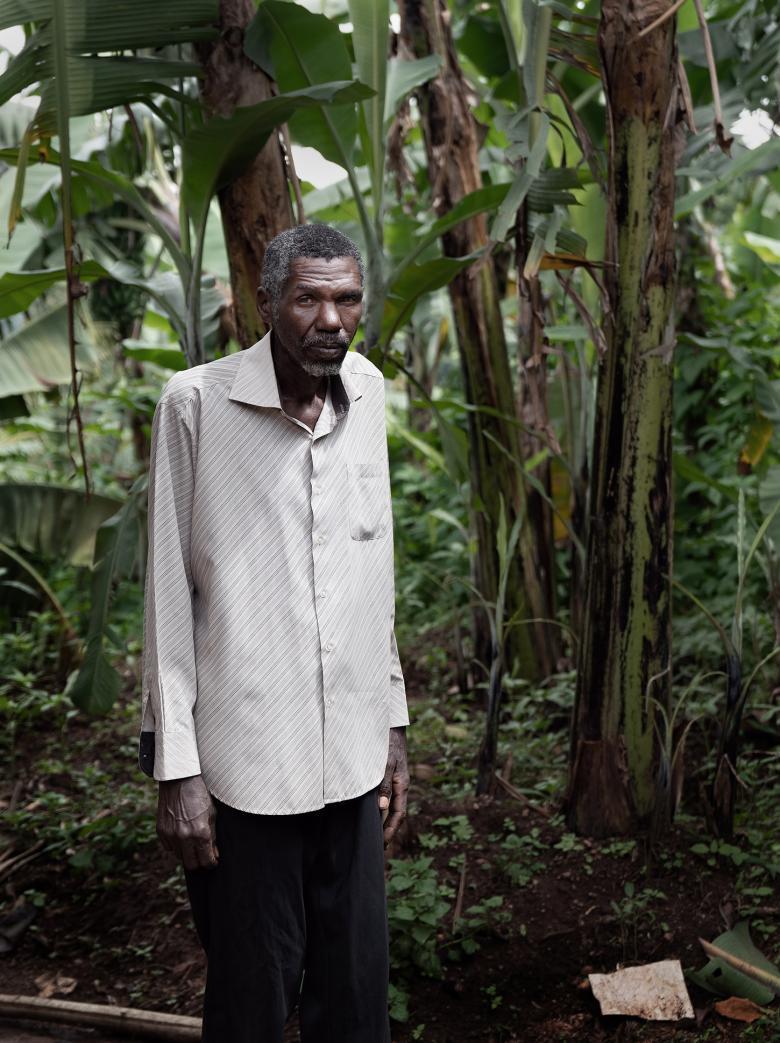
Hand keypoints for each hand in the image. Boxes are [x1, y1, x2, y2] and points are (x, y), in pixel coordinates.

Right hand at [157, 775, 218, 870]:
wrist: (179, 781)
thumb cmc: (199, 795)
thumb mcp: (212, 814)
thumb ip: (213, 837)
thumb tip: (214, 854)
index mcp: (201, 833)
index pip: (206, 860)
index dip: (211, 863)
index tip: (213, 861)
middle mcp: (185, 837)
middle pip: (191, 864)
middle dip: (199, 862)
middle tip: (203, 855)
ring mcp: (171, 835)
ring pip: (179, 856)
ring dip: (186, 853)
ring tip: (192, 841)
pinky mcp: (161, 831)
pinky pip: (169, 847)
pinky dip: (176, 845)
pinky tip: (181, 834)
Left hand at [378, 726, 409, 847]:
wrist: (391, 726)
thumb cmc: (387, 743)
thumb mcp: (385, 763)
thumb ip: (384, 784)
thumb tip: (381, 808)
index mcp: (402, 785)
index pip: (399, 813)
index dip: (391, 830)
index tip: (383, 844)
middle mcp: (400, 785)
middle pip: (396, 813)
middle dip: (389, 830)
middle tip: (379, 846)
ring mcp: (396, 781)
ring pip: (391, 806)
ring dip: (384, 820)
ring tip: (375, 834)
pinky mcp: (390, 776)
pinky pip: (387, 797)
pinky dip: (381, 808)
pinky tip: (372, 812)